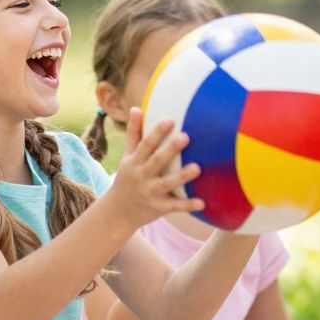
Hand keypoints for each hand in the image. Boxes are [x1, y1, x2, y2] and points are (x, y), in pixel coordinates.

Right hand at [103, 107, 201, 228]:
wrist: (117, 212)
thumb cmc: (127, 178)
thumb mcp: (127, 156)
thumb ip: (134, 133)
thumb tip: (136, 108)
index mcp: (134, 162)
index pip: (146, 145)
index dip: (157, 132)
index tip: (170, 120)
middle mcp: (141, 176)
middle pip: (156, 161)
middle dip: (170, 150)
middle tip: (186, 137)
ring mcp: (150, 193)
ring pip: (167, 184)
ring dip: (182, 177)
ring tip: (197, 168)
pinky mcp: (158, 208)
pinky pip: (174, 206)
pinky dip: (187, 205)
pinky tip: (202, 202)